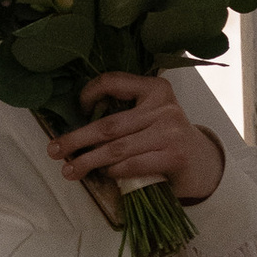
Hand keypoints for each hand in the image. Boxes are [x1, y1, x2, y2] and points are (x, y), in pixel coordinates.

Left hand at [49, 68, 225, 201]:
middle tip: (54, 149)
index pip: (113, 82)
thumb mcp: (150, 114)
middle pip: (109, 124)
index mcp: (154, 88)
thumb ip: (124, 112)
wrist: (202, 162)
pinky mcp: (174, 156)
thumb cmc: (166, 137)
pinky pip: (132, 165)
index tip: (77, 110)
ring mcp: (170, 131)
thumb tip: (77, 125)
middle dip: (77, 139)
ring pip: (117, 148)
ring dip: (89, 161)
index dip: (89, 94)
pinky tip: (104, 174)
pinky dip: (114, 172)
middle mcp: (163, 106)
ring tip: (70, 171)